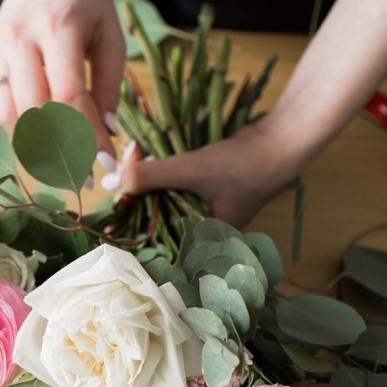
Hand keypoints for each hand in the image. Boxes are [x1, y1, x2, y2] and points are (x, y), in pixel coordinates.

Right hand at [0, 0, 125, 155]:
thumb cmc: (83, 5)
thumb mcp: (110, 35)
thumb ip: (111, 85)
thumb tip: (105, 134)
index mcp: (59, 25)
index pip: (69, 94)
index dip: (85, 135)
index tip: (102, 162)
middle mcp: (21, 38)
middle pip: (34, 111)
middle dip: (60, 149)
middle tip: (81, 174)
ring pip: (8, 117)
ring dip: (34, 146)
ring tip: (59, 161)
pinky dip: (16, 133)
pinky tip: (37, 140)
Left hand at [103, 119, 303, 227]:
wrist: (280, 142)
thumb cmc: (244, 165)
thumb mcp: (193, 170)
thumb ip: (152, 176)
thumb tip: (113, 182)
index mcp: (200, 242)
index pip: (154, 245)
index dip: (128, 229)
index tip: (105, 215)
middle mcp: (199, 232)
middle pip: (154, 221)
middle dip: (132, 199)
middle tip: (114, 176)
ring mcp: (201, 212)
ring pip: (161, 202)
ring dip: (143, 184)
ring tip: (126, 162)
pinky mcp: (201, 193)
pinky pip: (171, 189)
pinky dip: (158, 175)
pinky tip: (142, 159)